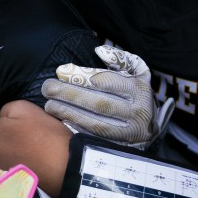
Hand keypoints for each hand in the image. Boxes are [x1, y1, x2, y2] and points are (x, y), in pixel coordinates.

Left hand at [0, 100, 71, 197]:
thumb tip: (2, 119)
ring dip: (12, 149)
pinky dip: (18, 161)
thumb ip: (4, 110)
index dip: (8, 121)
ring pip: (3, 150)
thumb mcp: (22, 107)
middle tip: (27, 135)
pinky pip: (10, 163)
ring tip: (31, 149)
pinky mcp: (8, 180)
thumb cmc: (41, 134)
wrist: (63, 167)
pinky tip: (31, 160)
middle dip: (6, 135)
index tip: (22, 124)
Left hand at [42, 45, 174, 148]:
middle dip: (70, 95)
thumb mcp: (137, 72)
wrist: (150, 128)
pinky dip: (76, 129)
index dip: (85, 78)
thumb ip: (120, 59)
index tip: (62, 73)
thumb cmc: (135, 94)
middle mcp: (138, 113)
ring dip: (69, 113)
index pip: (111, 83)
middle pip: (100, 104)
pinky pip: (94, 139)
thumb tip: (99, 50)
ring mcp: (129, 134)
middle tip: (48, 88)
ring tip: (49, 105)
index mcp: (140, 91)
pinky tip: (61, 120)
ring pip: (96, 124)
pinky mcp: (119, 148)